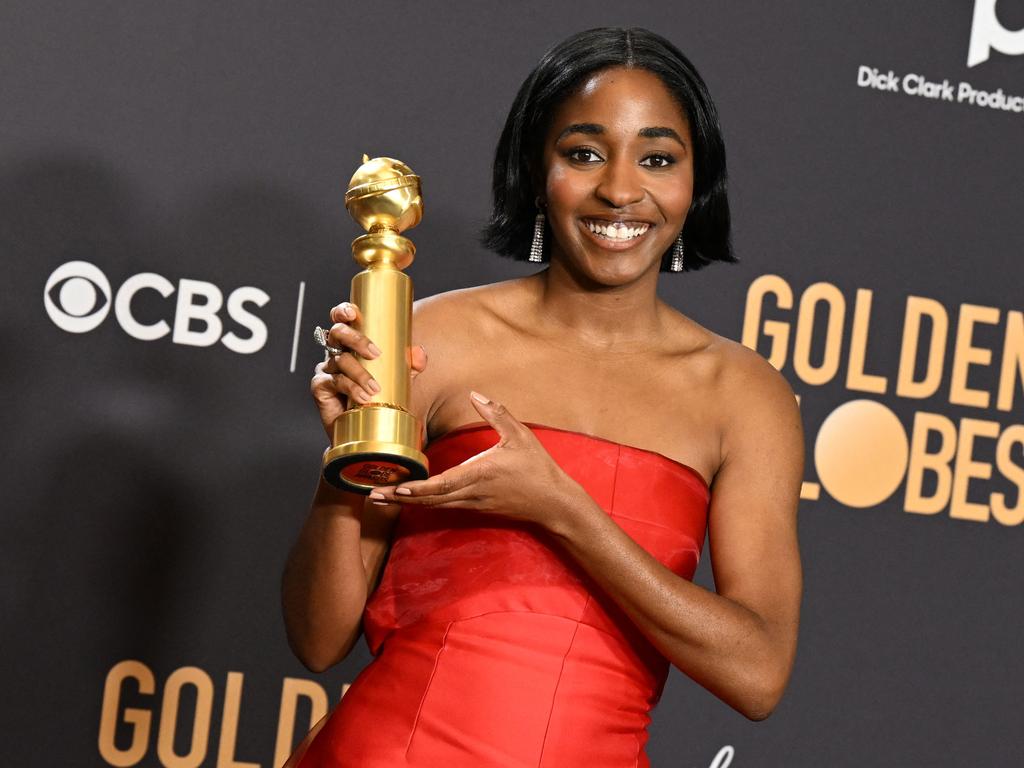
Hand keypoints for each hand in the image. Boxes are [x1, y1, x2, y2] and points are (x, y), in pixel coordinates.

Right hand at [310, 302, 427, 437]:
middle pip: (337, 334)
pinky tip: (362, 398)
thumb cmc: (381, 399)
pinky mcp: (320, 388)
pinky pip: (335, 382)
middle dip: (356, 339)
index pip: (343, 321)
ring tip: (375, 388)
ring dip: (359, 373)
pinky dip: (350, 388)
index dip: (343, 312)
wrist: (369, 430)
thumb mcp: (401, 380)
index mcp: (351, 345)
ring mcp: (326, 370)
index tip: (352, 312)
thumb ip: (411, 366)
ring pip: (340, 361)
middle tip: (376, 353)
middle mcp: (336, 353)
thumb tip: (419, 353)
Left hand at [369, 392, 580, 529]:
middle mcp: (471, 492)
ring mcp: (471, 503)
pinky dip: (422, 503)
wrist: (553, 503)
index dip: (417, 488)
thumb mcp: (520, 435)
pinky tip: (407, 498)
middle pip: (429, 500)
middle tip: (370, 496)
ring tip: (379, 499)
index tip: (395, 488)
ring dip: (406, 503)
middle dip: (398, 499)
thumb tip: (475, 394)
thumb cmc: (538, 468)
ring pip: (433, 506)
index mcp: (480, 474)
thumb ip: (496, 413)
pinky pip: (443, 506)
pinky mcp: (474, 506)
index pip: (442, 484)